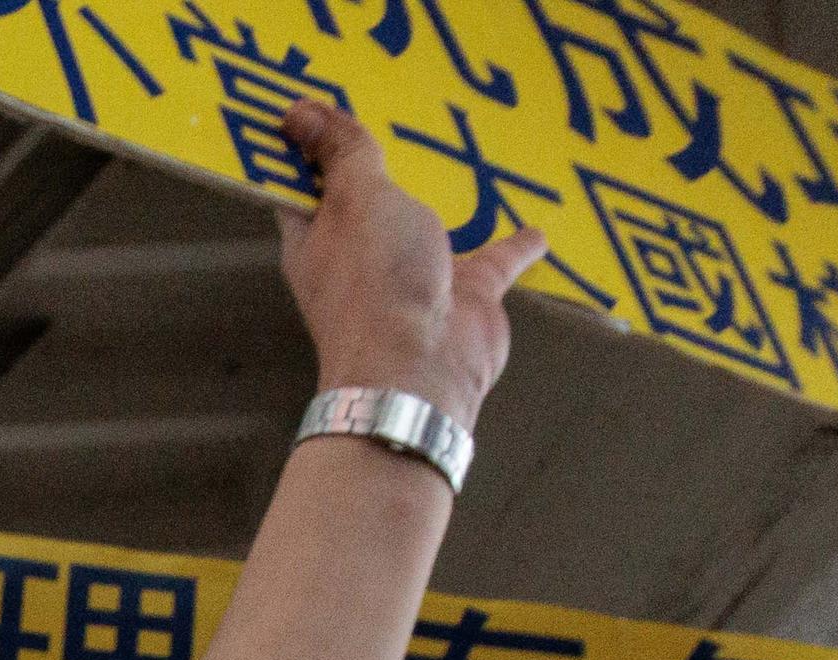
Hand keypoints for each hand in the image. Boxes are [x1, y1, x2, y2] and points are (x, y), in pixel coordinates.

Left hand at [273, 97, 539, 426]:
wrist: (421, 371)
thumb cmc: (374, 285)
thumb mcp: (355, 198)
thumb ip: (342, 154)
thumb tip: (298, 113)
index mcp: (320, 235)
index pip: (305, 183)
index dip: (307, 147)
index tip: (312, 109)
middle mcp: (364, 257)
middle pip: (371, 200)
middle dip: (380, 165)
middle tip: (395, 114)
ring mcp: (416, 277)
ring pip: (435, 227)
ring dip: (449, 199)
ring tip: (466, 157)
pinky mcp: (468, 295)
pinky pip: (500, 260)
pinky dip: (518, 244)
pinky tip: (538, 228)